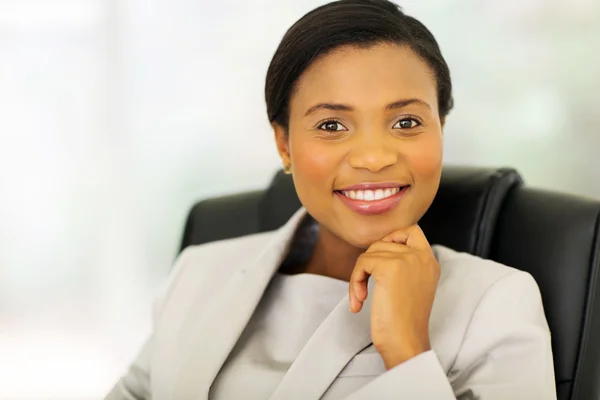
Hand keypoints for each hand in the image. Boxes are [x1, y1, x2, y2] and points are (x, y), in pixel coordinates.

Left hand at [349, 225, 439, 368]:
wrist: (405, 342)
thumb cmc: (403, 322)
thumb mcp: (411, 284)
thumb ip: (403, 263)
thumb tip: (376, 248)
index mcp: (430, 261)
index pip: (411, 230)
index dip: (390, 240)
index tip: (379, 265)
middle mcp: (422, 256)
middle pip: (383, 242)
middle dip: (368, 264)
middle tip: (364, 289)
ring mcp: (407, 259)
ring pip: (370, 252)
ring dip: (359, 275)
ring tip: (361, 297)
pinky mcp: (390, 267)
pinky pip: (362, 263)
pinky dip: (355, 281)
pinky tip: (360, 301)